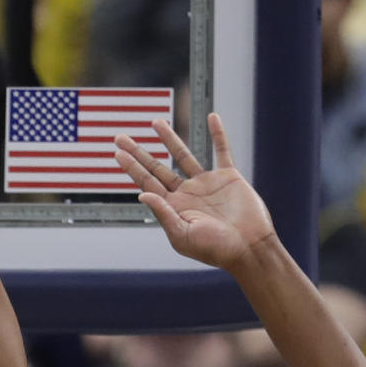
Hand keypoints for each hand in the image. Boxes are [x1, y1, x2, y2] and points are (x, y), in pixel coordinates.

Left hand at [115, 114, 275, 274]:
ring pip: (184, 155)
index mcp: (174, 209)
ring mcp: (207, 184)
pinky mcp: (228, 178)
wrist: (248, 248)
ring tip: (155, 122)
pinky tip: (212, 117)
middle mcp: (187, 194)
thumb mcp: (183, 235)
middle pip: (158, 168)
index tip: (117, 153)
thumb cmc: (215, 249)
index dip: (132, 168)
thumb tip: (143, 193)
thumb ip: (163, 214)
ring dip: (169, 139)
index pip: (148, 184)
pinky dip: (218, 134)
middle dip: (139, 153)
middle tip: (120, 137)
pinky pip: (222, 151)